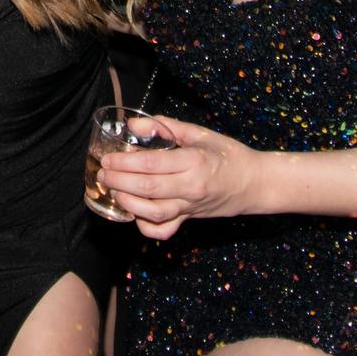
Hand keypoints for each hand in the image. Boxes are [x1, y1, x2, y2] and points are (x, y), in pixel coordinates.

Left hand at [97, 116, 259, 240]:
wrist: (254, 183)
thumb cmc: (227, 154)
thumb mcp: (199, 133)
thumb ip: (165, 126)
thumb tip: (133, 125)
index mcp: (193, 161)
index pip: (151, 164)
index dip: (125, 163)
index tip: (108, 158)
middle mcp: (191, 187)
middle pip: (147, 189)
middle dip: (119, 182)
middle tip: (103, 174)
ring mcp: (190, 206)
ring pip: (153, 213)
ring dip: (128, 203)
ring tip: (113, 191)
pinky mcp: (189, 219)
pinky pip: (164, 230)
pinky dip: (145, 225)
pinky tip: (134, 212)